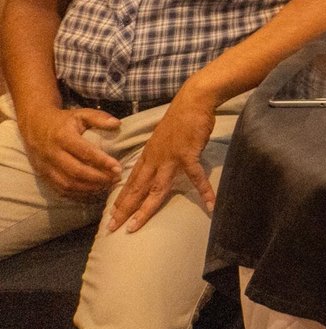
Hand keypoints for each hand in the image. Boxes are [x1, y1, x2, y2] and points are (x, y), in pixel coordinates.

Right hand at [19, 106, 121, 199]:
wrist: (34, 125)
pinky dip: (77, 194)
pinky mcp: (43, 176)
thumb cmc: (63, 121)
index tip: (118, 168)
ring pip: (68, 184)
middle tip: (116, 179)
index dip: (102, 161)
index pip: (84, 152)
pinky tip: (92, 192)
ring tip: (107, 186)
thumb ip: (99, 118)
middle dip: (98, 178)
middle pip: (76, 172)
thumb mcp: (80, 114)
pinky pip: (60, 190)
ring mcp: (46, 167)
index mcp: (63, 137)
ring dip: (89, 188)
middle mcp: (52, 154)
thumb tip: (117, 124)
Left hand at [108, 87, 216, 232]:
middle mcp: (155, 159)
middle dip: (123, 209)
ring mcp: (170, 158)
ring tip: (135, 226)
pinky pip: (196, 177)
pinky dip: (204, 191)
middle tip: (112, 227)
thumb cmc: (181, 117)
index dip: (122, 199)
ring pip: (155, 188)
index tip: (112, 215)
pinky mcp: (188, 154)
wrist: (193, 101)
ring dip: (144, 209)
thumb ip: (160, 154)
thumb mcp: (163, 138)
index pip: (131, 181)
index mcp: (149, 155)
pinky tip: (210, 205)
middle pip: (137, 189)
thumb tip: (160, 166)